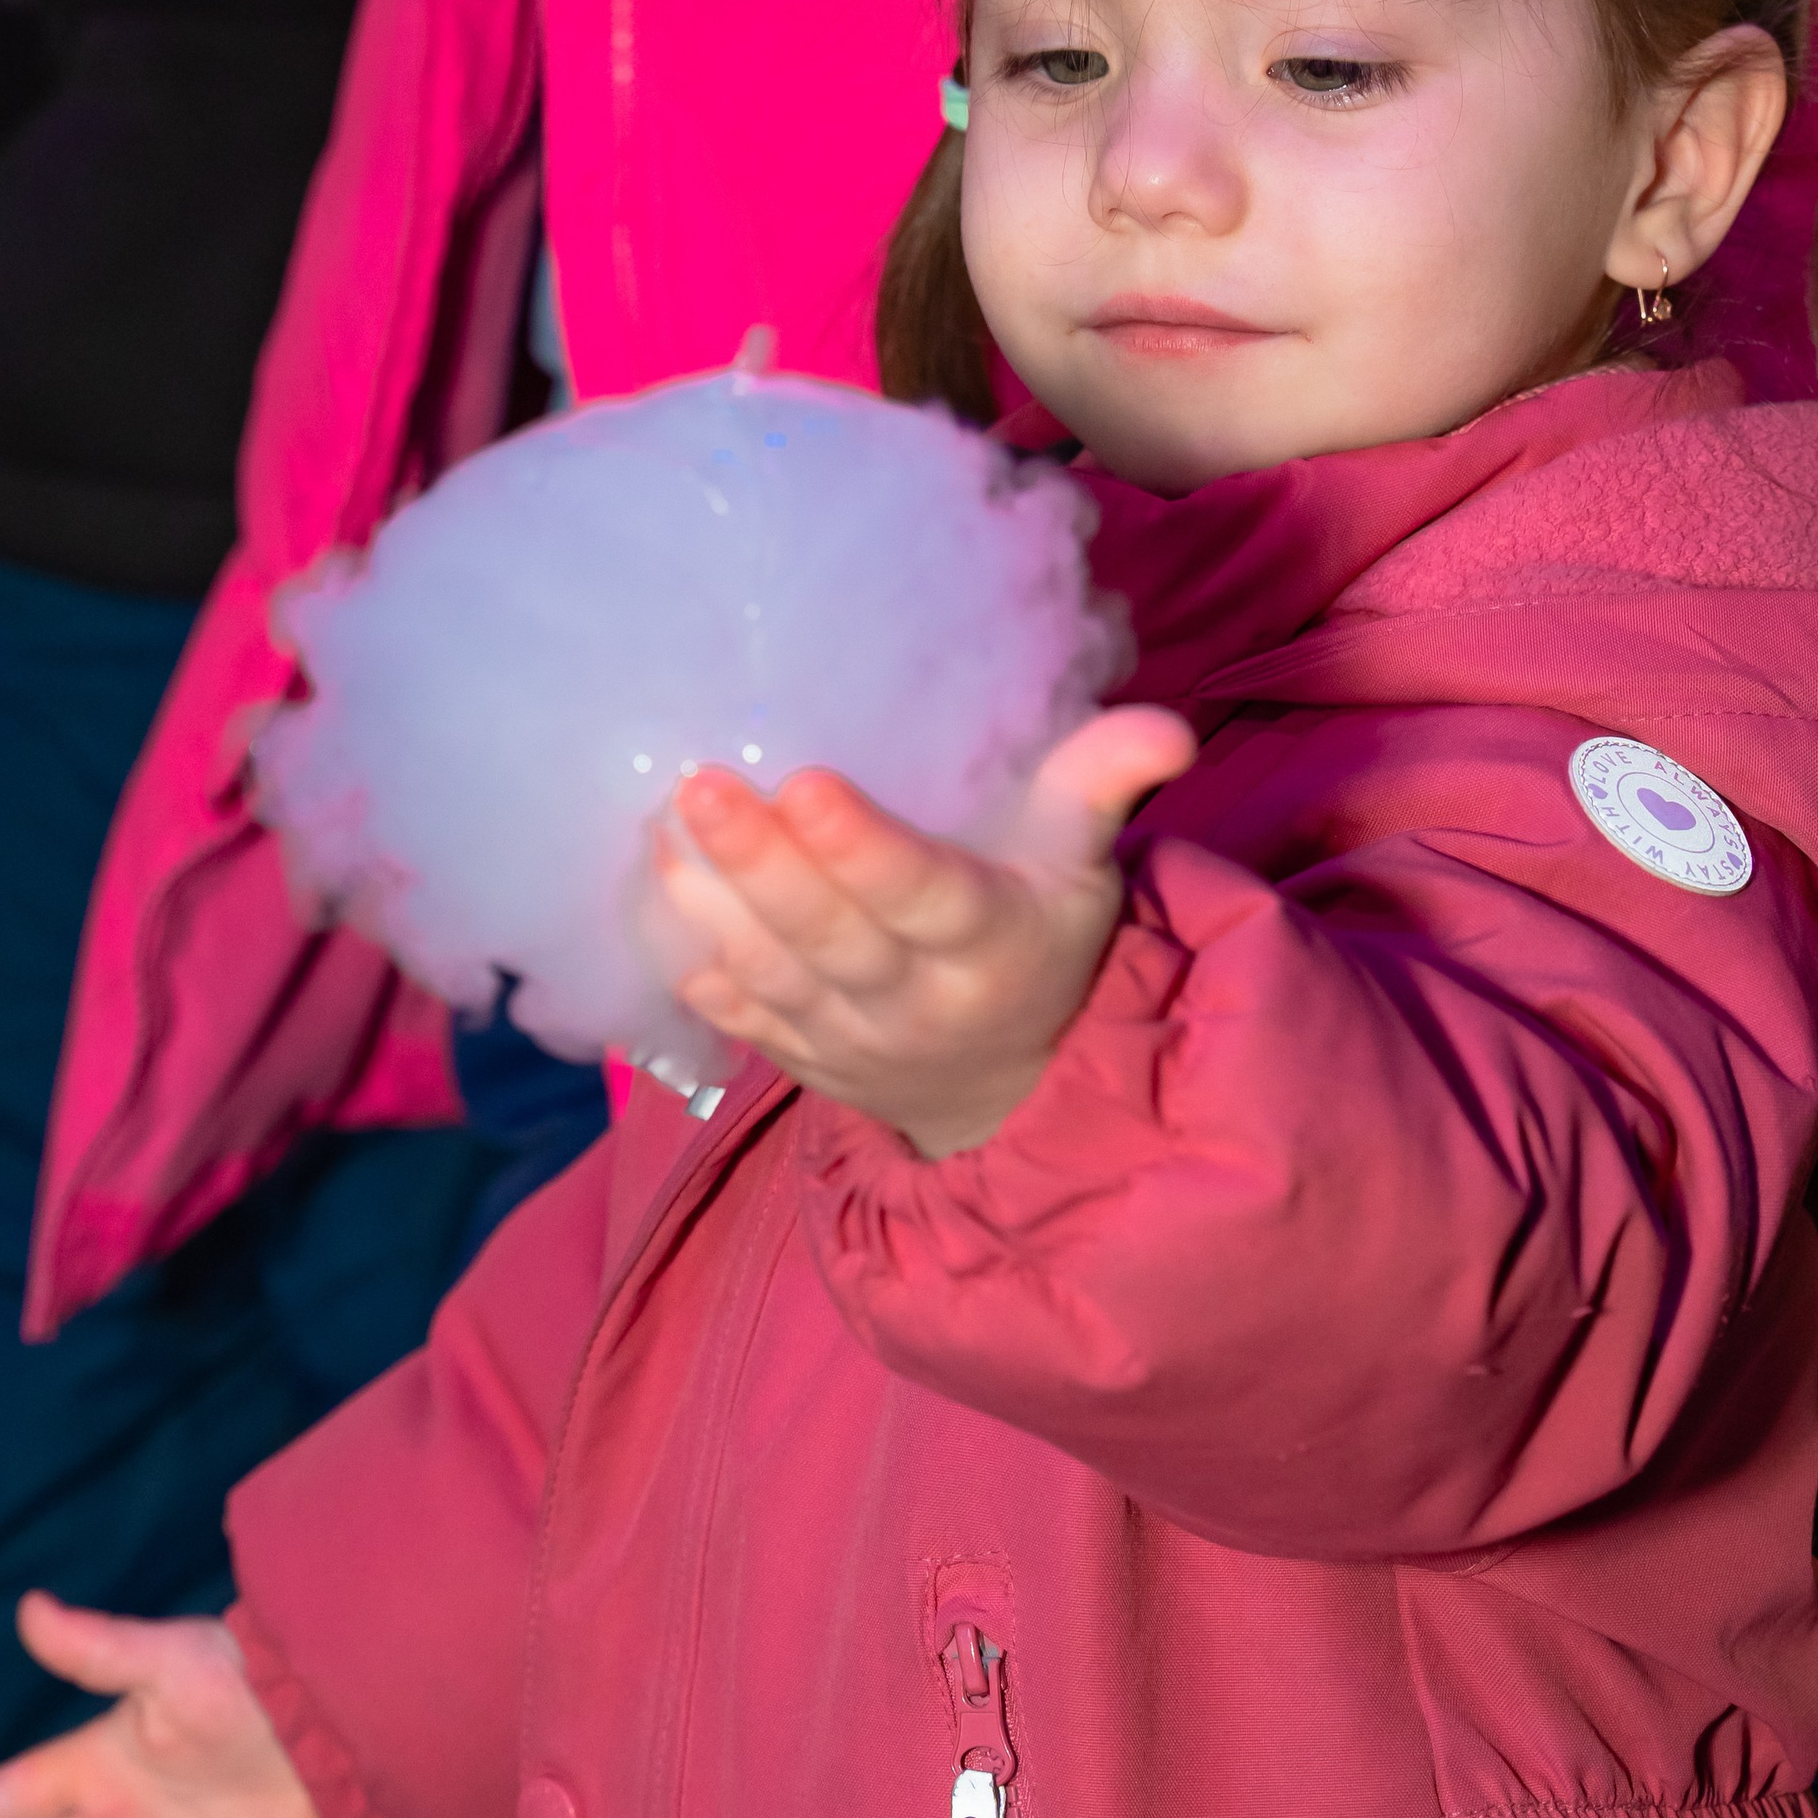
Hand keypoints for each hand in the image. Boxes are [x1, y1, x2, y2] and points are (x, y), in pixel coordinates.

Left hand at [658, 703, 1195, 1155]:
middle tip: (701, 784)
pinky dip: (689, 963)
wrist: (1007, 1088)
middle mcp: (918, 1000)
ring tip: (661, 828)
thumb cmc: (1040, 940)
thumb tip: (1165, 729)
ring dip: (707, 904)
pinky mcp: (800, 1059)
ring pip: (770, 975)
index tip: (808, 783)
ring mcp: (850, 1038)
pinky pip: (736, 1017)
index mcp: (993, 944)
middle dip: (760, 863)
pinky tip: (652, 894)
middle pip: (829, 935)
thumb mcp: (1083, 869)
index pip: (926, 898)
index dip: (866, 850)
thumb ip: (1103, 787)